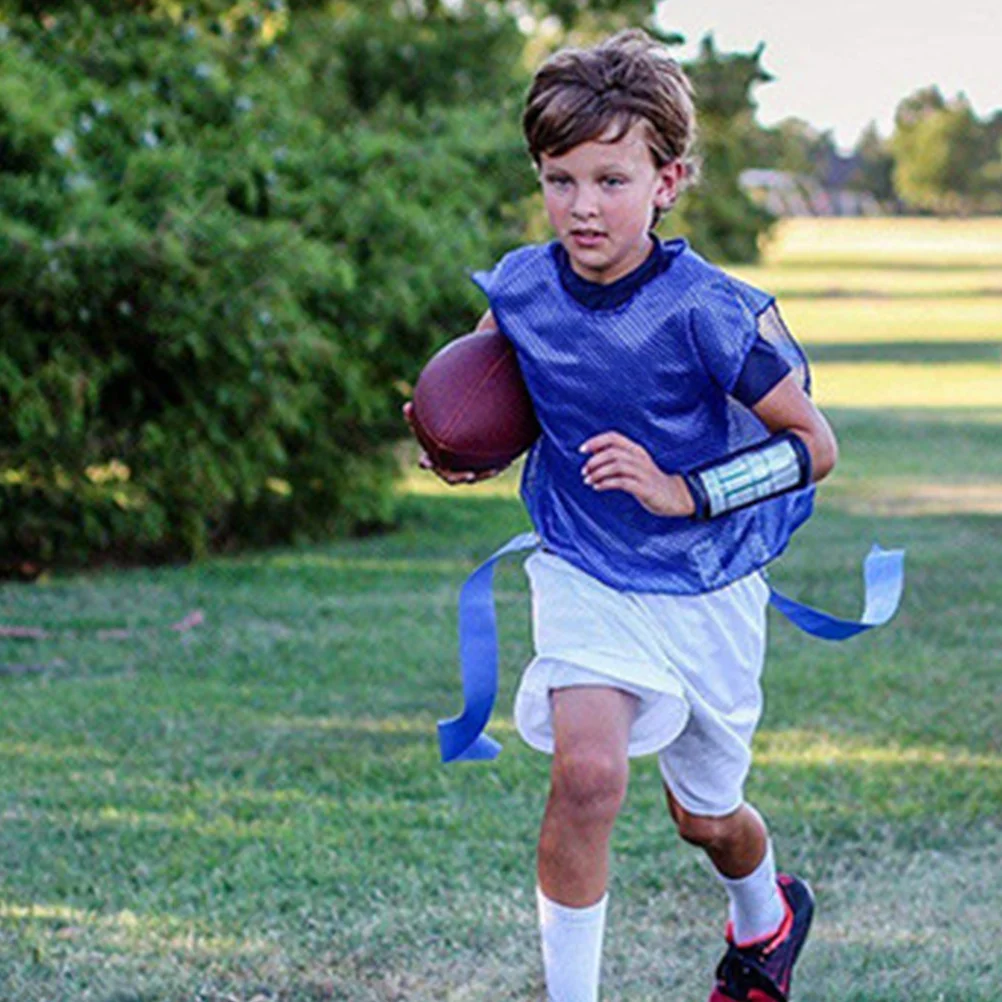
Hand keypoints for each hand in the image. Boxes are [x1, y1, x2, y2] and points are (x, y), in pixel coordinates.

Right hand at [402, 402, 506, 484]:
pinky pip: (486, 471)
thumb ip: (417, 416)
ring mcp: (463, 471)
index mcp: (433, 458)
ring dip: (483, 475)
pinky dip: (495, 467)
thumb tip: (404, 406)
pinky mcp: (477, 470)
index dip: (427, 463)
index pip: (427, 462)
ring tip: (494, 470)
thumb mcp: (430, 420)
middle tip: (469, 475)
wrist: (463, 436)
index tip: (427, 462)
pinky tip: (506, 462)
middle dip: (460, 477)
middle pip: (451, 477)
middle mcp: (447, 468)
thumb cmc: (440, 429)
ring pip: (473, 477)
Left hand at [580, 431, 694, 516]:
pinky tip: (598, 487)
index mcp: (636, 450)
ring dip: (598, 473)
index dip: (595, 441)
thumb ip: (616, 458)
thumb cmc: (648, 481)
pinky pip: (623, 483)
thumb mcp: (633, 465)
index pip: (614, 437)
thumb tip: (591, 454)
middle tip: (584, 472)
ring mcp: (643, 473)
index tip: (581, 450)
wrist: (674, 497)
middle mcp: (640, 458)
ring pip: (616, 466)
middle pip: (612, 452)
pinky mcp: (645, 488)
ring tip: (588, 481)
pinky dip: (607, 484)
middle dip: (594, 462)